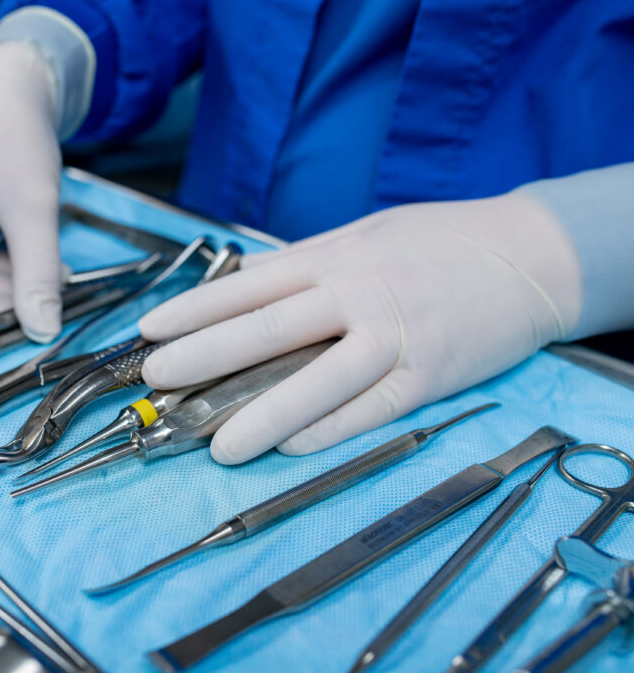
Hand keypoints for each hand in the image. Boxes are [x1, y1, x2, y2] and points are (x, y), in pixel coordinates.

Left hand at [139, 191, 581, 463]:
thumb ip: (306, 262)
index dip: (195, 308)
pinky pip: (370, 408)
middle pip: (269, 328)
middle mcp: (357, 293)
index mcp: (335, 256)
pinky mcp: (429, 375)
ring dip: (263, 414)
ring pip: (318, 379)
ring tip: (218, 444)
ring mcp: (394, 336)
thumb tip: (244, 284)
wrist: (532, 252)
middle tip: (156, 380)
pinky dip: (329, 429)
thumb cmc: (437, 241)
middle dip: (205, 355)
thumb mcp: (364, 234)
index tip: (150, 330)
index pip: (250, 285)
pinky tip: (291, 448)